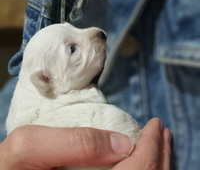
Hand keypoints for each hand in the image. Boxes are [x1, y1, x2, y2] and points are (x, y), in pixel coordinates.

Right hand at [0, 118, 170, 169]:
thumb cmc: (10, 167)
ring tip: (159, 144)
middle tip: (163, 133)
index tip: (156, 125)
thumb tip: (121, 142)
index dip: (151, 146)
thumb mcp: (31, 146)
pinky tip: (141, 159)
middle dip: (159, 155)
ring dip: (155, 164)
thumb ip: (76, 142)